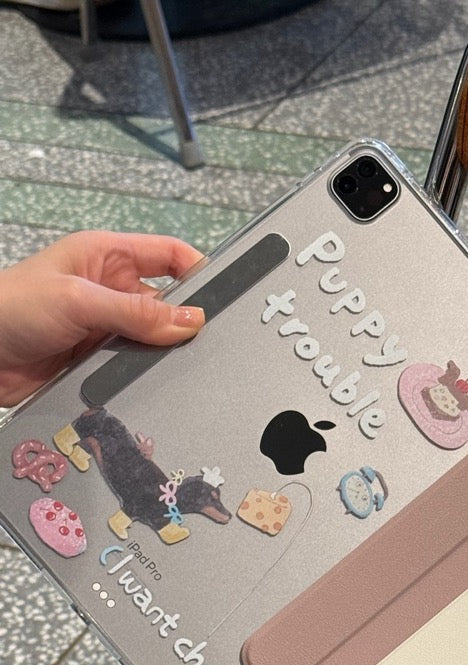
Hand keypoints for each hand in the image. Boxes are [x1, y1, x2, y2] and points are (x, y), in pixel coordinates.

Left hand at [0, 230, 205, 404]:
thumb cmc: (8, 307)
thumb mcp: (78, 300)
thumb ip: (136, 312)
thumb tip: (190, 320)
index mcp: (106, 255)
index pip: (169, 255)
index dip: (199, 270)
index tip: (222, 296)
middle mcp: (110, 289)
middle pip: (168, 303)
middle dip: (185, 322)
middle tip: (204, 342)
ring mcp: (106, 327)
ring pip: (155, 340)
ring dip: (163, 354)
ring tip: (176, 366)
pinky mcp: (99, 360)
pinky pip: (136, 367)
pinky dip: (146, 375)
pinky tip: (152, 382)